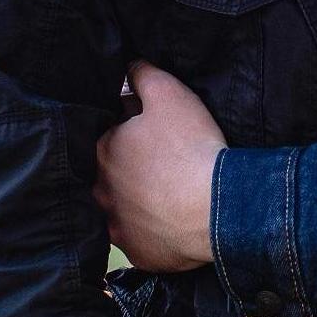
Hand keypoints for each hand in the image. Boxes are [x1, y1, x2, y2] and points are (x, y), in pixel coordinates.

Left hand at [96, 60, 224, 269]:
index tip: (156, 136)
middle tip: (163, 166)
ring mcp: (116, 224)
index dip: (133, 133)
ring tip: (167, 195)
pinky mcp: (136, 250)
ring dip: (136, 201)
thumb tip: (129, 65)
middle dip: (130, 169)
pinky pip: (139, 238)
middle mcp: (100, 189)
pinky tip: (171, 221)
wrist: (216, 207)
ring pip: (120, 208)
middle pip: (111, 173)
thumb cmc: (192, 147)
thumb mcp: (170, 94)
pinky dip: (151, 230)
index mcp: (104, 149)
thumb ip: (143, 75)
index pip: (111, 135)